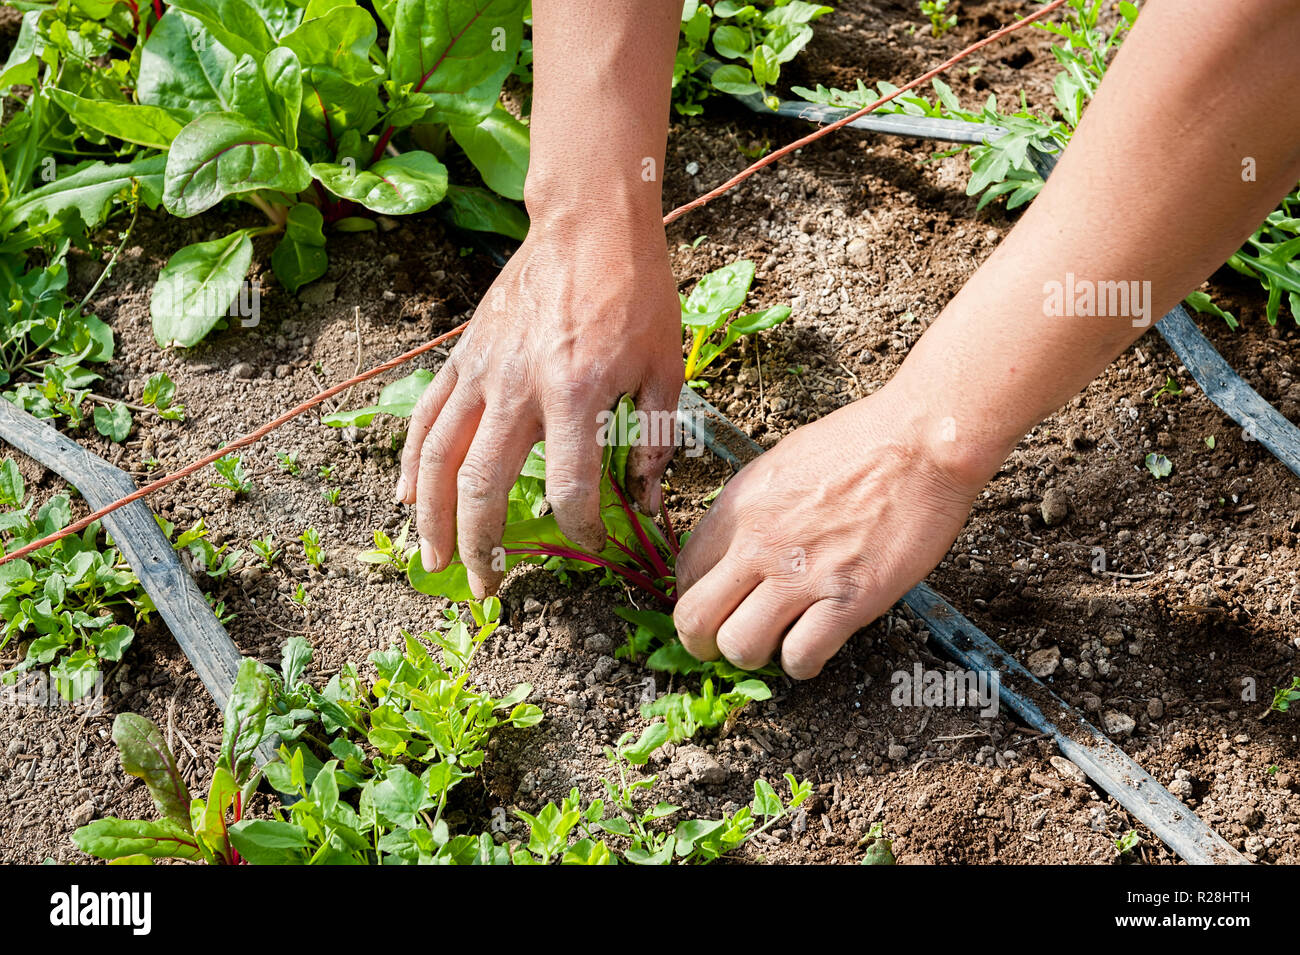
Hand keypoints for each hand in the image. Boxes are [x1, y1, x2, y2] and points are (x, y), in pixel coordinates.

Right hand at [397, 211, 682, 597]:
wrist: (589, 224)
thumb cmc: (636, 292)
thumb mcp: (664, 368)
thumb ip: (652, 440)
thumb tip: (646, 502)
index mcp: (577, 392)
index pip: (569, 487)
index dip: (580, 530)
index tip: (589, 547)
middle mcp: (519, 387)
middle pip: (484, 486)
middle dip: (483, 547)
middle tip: (488, 588)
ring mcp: (482, 371)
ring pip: (440, 458)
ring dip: (432, 518)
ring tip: (434, 562)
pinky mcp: (463, 356)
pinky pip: (425, 418)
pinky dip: (412, 462)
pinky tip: (406, 497)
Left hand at [672, 384, 987, 678]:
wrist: (921, 442)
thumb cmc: (861, 442)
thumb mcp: (780, 464)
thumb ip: (751, 509)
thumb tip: (735, 545)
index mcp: (738, 507)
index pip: (684, 572)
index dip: (694, 598)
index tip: (715, 606)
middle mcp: (757, 544)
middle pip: (694, 620)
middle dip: (703, 643)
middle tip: (724, 645)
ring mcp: (800, 575)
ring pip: (739, 648)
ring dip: (754, 656)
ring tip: (776, 643)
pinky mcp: (847, 600)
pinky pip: (801, 657)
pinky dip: (803, 665)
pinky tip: (815, 648)